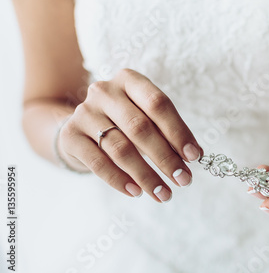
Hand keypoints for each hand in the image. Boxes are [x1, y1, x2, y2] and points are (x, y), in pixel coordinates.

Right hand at [57, 68, 202, 201]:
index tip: (194, 156)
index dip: (178, 131)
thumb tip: (194, 155)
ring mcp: (84, 112)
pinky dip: (119, 180)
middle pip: (140, 127)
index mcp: (129, 80)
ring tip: (163, 193)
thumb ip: (167, 132)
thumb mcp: (146, 117)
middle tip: (183, 179)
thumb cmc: (124, 122)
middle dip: (165, 157)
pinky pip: (98, 162)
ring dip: (146, 175)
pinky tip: (137, 192)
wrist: (80, 127)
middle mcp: (105, 91)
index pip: (158, 104)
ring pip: (120, 148)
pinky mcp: (70, 136)